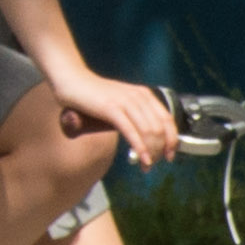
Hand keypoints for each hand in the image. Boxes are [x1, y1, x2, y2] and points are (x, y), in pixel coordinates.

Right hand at [53, 69, 177, 166]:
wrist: (71, 79)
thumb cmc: (94, 95)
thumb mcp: (121, 104)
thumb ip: (134, 117)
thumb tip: (147, 140)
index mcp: (145, 95)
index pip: (168, 120)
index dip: (172, 140)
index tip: (170, 155)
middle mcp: (139, 97)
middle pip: (160, 129)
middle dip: (160, 150)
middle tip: (154, 164)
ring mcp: (125, 101)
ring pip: (148, 132)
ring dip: (151, 152)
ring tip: (146, 165)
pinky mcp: (111, 108)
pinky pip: (131, 131)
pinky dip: (139, 147)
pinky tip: (142, 158)